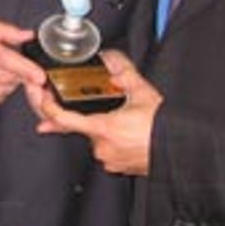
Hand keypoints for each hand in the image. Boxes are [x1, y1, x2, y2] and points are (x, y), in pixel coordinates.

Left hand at [36, 49, 161, 175]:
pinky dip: (113, 141)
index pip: (64, 119)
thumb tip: (111, 58)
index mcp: (103, 128)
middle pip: (83, 127)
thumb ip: (123, 71)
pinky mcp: (117, 167)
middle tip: (110, 109)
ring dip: (104, 128)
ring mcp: (109, 160)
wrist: (181, 150)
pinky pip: (107, 150)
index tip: (43, 99)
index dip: (49, 108)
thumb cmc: (163, 127)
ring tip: (124, 120)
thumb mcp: (142, 92)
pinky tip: (127, 134)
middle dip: (92, 115)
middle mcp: (102, 147)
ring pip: (96, 138)